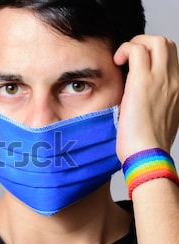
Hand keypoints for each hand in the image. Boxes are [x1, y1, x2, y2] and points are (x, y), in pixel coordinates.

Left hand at [113, 35, 178, 161]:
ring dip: (135, 43)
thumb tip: (140, 103)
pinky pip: (137, 50)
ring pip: (156, 41)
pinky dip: (125, 49)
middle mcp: (175, 82)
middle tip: (127, 57)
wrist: (148, 155)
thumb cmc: (147, 146)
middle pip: (167, 45)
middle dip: (145, 43)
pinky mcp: (143, 81)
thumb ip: (156, 107)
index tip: (135, 66)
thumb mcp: (159, 122)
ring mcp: (161, 80)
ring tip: (121, 58)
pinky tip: (116, 62)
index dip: (153, 57)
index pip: (172, 61)